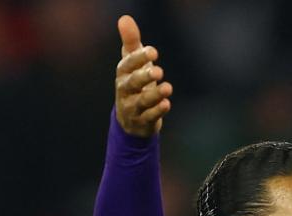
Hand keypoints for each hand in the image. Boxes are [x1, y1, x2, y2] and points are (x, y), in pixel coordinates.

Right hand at [114, 15, 172, 136]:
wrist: (131, 119)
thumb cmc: (135, 84)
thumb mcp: (133, 64)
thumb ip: (131, 43)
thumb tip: (125, 18)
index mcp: (123, 74)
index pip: (127, 64)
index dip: (138, 58)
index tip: (153, 51)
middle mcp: (125, 90)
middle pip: (132, 83)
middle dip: (144, 77)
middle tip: (159, 71)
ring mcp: (132, 107)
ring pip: (142, 101)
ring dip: (155, 95)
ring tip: (168, 88)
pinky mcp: (142, 122)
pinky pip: (149, 117)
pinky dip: (157, 111)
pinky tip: (167, 104)